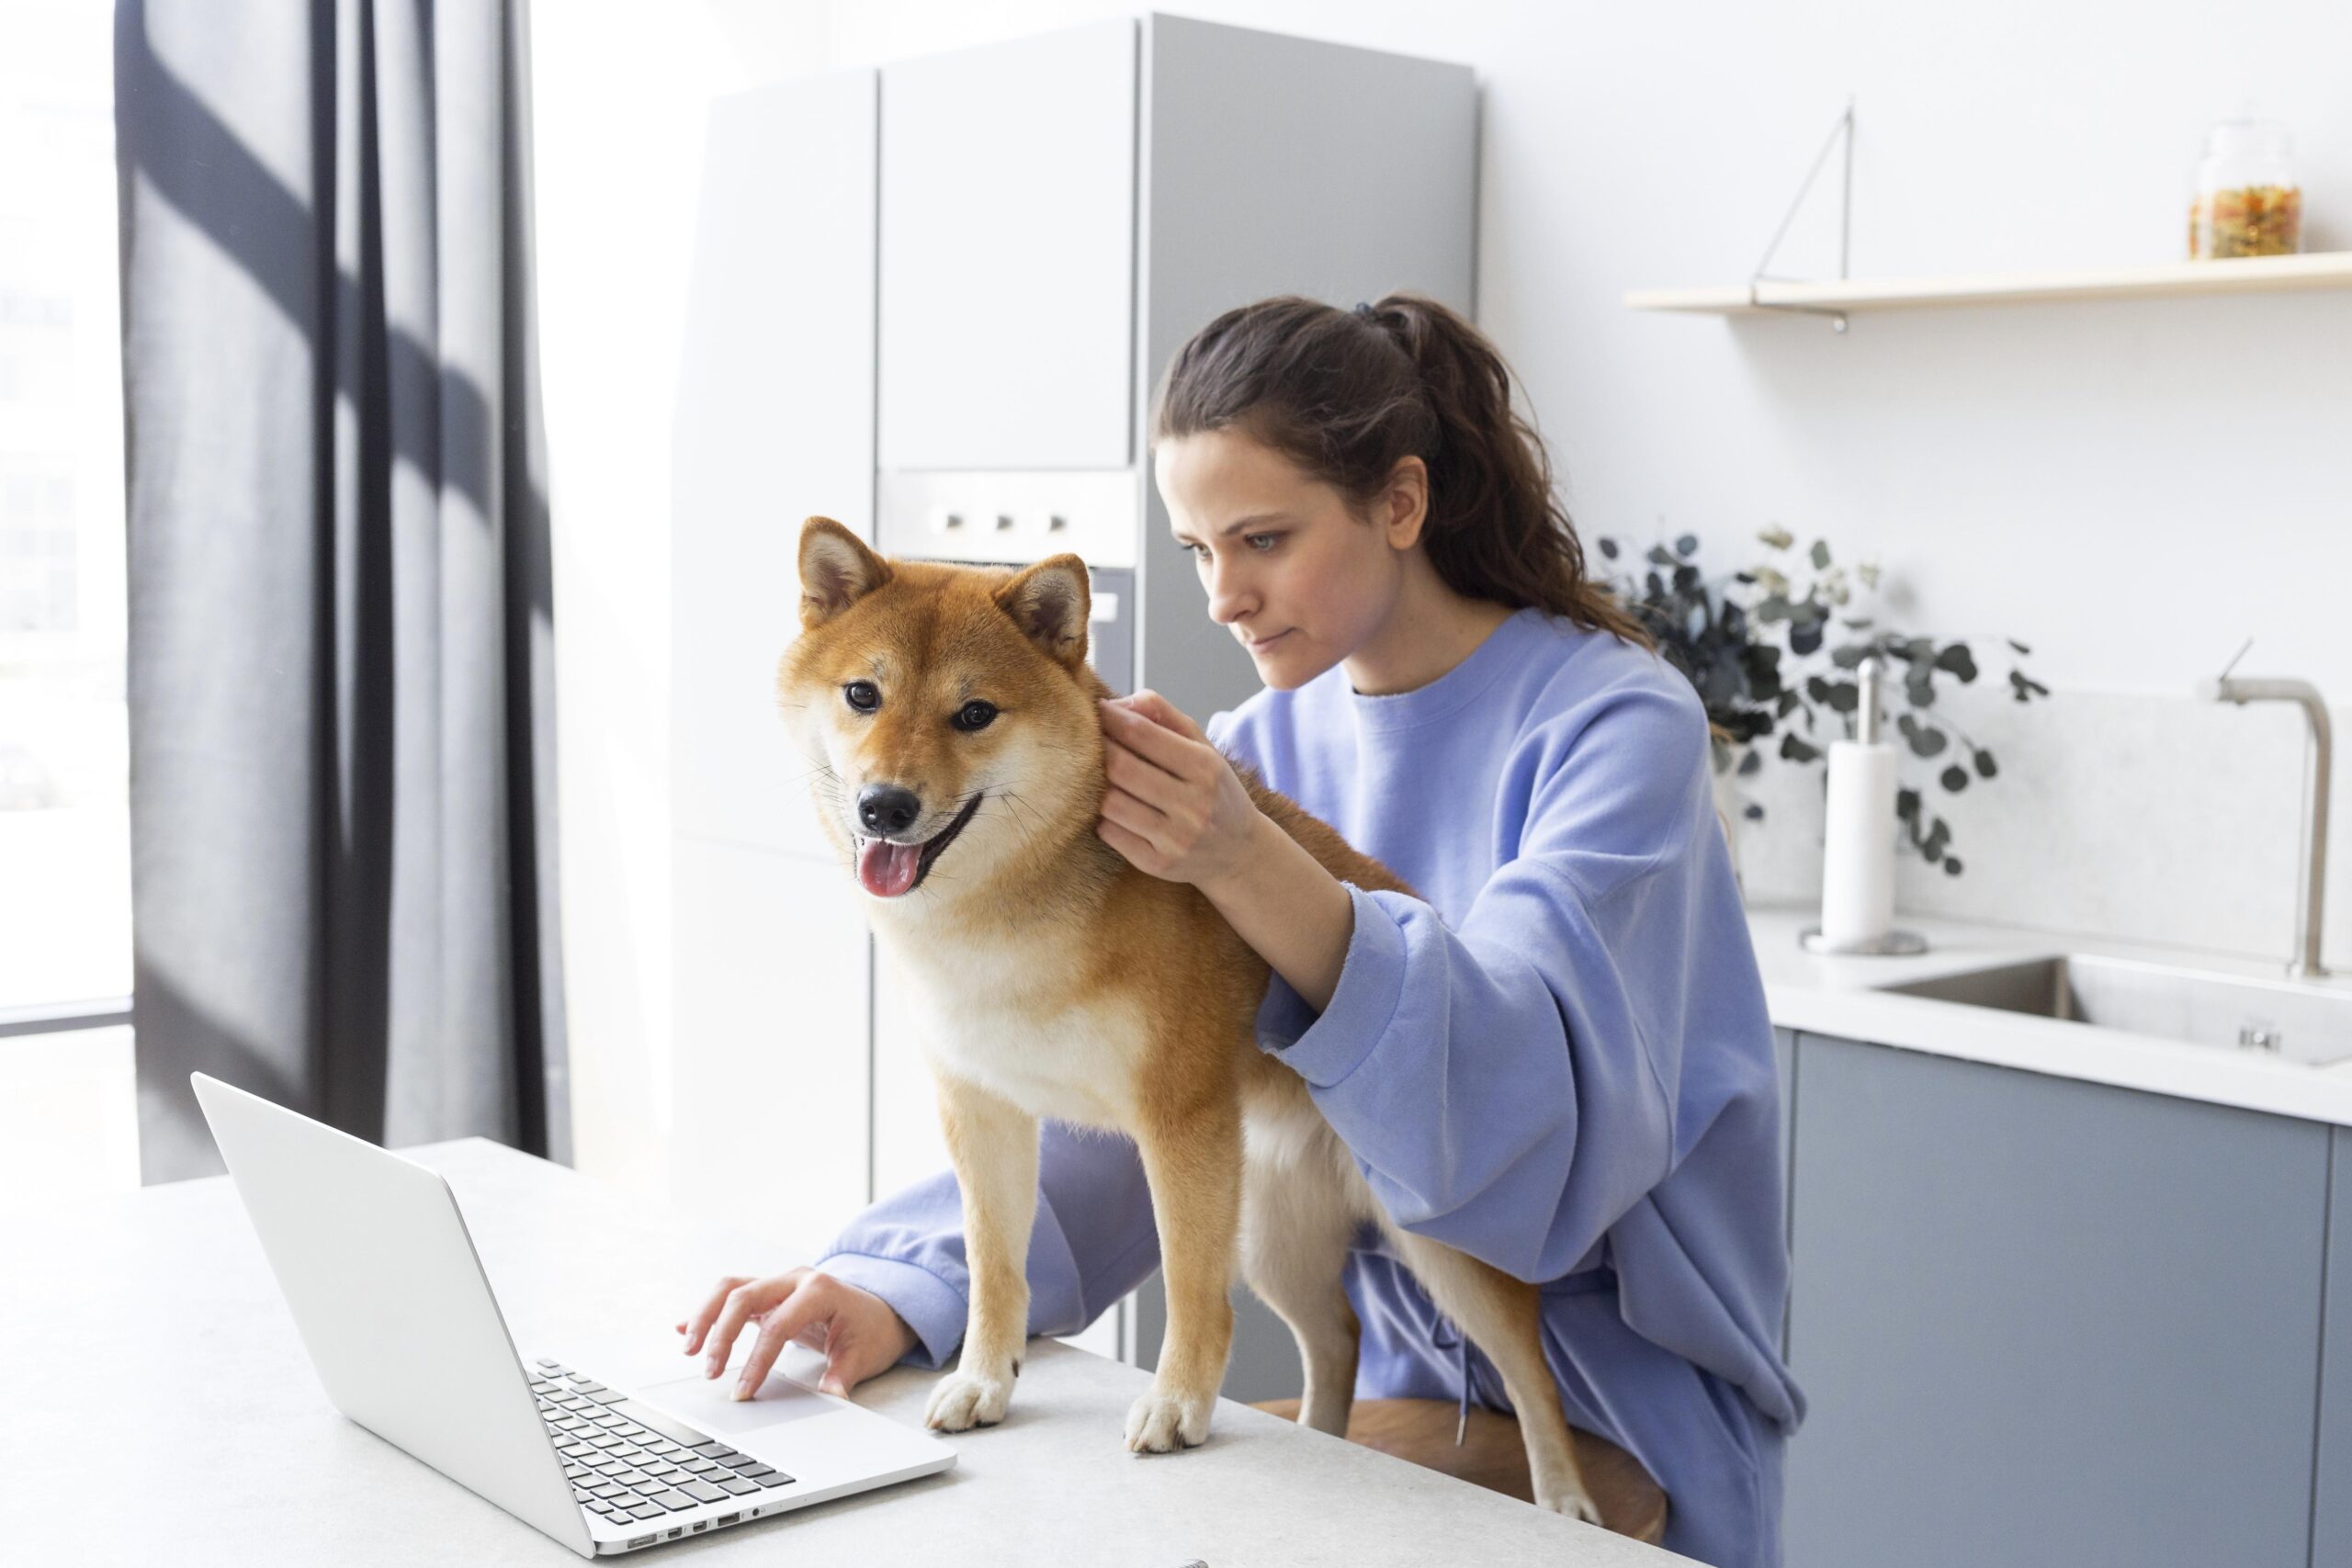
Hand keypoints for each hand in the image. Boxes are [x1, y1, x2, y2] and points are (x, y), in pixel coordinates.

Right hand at [675, 1266, 917, 1400]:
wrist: (881, 1310)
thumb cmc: (871, 1330)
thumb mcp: (865, 1355)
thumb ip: (844, 1375)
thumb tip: (832, 1397)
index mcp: (819, 1290)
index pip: (777, 1325)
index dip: (757, 1360)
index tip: (743, 1392)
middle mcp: (794, 1280)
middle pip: (743, 1296)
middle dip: (721, 1334)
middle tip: (710, 1372)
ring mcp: (779, 1284)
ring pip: (730, 1288)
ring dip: (705, 1316)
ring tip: (689, 1349)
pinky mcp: (769, 1294)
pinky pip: (732, 1294)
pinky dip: (708, 1311)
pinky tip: (685, 1328)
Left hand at [1097, 689, 1263, 890]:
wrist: (1239, 852)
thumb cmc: (1214, 791)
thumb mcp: (1202, 747)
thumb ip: (1164, 715)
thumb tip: (1117, 703)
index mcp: (1206, 768)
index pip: (1143, 734)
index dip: (1110, 718)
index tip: (1095, 709)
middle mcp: (1193, 805)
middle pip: (1120, 768)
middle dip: (1097, 748)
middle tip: (1085, 739)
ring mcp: (1175, 839)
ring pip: (1110, 803)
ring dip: (1095, 784)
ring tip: (1095, 773)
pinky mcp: (1158, 864)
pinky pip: (1110, 833)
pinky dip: (1102, 816)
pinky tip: (1110, 807)